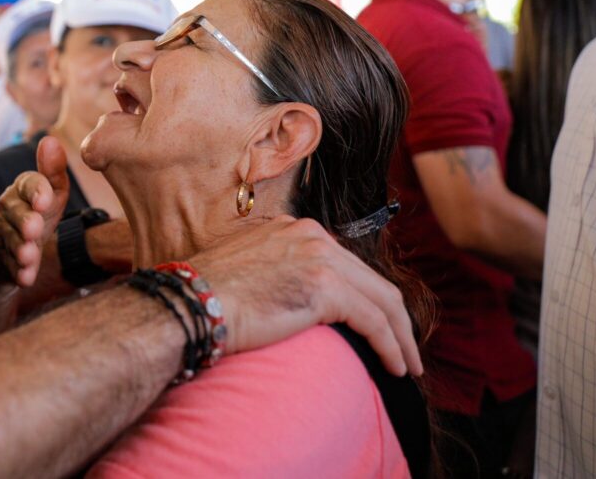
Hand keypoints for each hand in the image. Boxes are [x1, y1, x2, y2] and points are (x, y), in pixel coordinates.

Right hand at [0, 136, 70, 289]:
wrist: (17, 259)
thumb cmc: (37, 220)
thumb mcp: (52, 198)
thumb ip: (53, 172)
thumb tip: (50, 140)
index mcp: (21, 190)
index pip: (27, 183)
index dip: (36, 191)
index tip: (46, 200)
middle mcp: (6, 209)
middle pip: (13, 211)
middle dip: (24, 220)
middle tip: (34, 228)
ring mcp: (0, 236)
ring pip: (8, 240)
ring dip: (20, 248)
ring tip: (29, 256)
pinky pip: (6, 266)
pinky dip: (16, 272)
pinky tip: (25, 277)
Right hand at [190, 217, 422, 376]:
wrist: (189, 303)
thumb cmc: (206, 296)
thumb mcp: (248, 268)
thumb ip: (277, 272)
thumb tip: (294, 300)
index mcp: (293, 228)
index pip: (346, 264)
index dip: (368, 297)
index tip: (376, 326)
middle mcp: (311, 234)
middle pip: (372, 280)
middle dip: (395, 319)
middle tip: (404, 350)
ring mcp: (319, 257)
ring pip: (382, 300)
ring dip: (401, 337)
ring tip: (406, 365)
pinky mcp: (324, 288)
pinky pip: (374, 321)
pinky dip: (392, 347)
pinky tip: (395, 367)